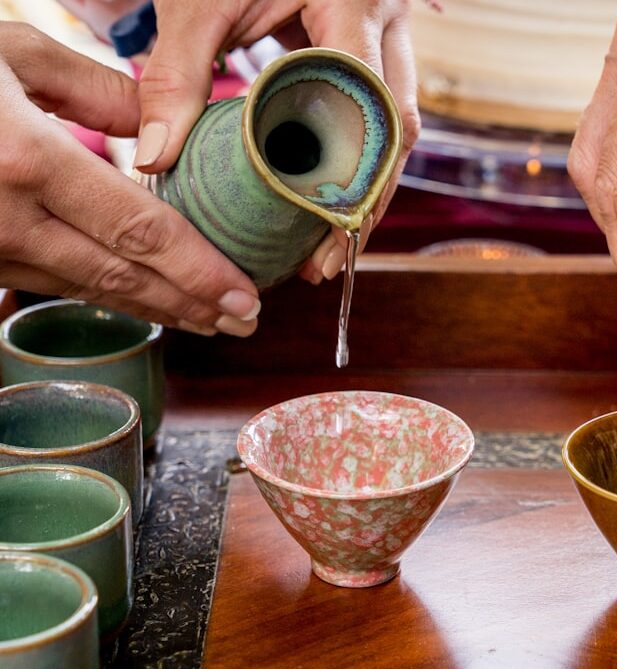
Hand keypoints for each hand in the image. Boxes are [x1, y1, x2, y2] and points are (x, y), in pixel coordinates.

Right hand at [0, 22, 259, 335]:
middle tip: (246, 322)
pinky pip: (45, 282)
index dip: (199, 270)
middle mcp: (4, 218)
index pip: (139, 231)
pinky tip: (139, 300)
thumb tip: (159, 124)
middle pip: (121, 277)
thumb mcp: (8, 51)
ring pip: (85, 289)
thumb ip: (94, 88)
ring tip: (208, 319)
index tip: (247, 295)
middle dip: (191, 305)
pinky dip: (101, 294)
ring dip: (153, 308)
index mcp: (25, 161)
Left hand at [134, 0, 419, 284]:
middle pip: (397, 130)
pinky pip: (379, 118)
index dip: (356, 174)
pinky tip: (325, 203)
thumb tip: (157, 159)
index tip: (324, 228)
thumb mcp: (201, 0)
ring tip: (327, 247)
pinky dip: (356, 164)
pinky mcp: (377, 54)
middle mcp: (388, 24)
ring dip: (366, 191)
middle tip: (326, 258)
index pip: (370, 102)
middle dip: (365, 201)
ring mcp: (390, 39)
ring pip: (397, 130)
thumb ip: (178, 71)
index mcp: (355, 4)